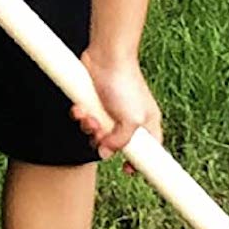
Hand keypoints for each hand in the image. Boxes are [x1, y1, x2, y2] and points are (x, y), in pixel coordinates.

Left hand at [72, 50, 162, 171]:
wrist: (106, 56)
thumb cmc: (125, 83)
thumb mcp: (131, 120)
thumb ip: (121, 141)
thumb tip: (106, 153)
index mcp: (147, 123)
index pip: (148, 150)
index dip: (138, 162)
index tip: (127, 171)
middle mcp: (129, 118)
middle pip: (115, 145)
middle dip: (103, 142)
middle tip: (100, 133)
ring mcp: (111, 111)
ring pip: (97, 133)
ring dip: (88, 128)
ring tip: (89, 116)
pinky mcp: (95, 102)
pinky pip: (85, 118)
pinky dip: (80, 115)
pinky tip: (79, 108)